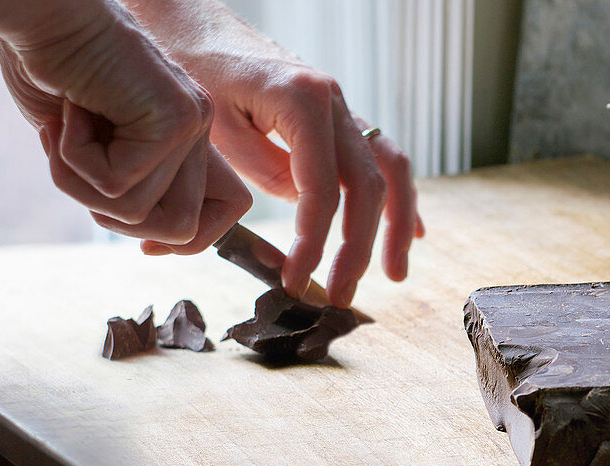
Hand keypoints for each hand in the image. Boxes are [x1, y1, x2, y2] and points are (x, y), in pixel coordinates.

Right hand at [0, 0, 251, 253]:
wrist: (34, 11)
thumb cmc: (47, 68)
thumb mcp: (88, 145)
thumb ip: (125, 188)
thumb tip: (154, 242)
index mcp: (186, 136)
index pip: (223, 213)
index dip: (178, 240)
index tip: (142, 243)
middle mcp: (198, 128)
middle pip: (183, 229)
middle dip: (116, 218)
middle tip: (75, 166)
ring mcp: (192, 122)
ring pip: (143, 214)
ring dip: (83, 186)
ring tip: (67, 129)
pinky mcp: (174, 118)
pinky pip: (118, 186)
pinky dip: (74, 160)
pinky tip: (71, 110)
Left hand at [122, 0, 424, 307]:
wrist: (196, 26)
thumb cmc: (196, 69)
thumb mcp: (215, 122)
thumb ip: (260, 167)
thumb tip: (302, 216)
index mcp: (303, 101)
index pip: (321, 190)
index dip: (313, 243)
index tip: (294, 279)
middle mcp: (335, 102)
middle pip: (366, 187)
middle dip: (357, 248)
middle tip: (340, 295)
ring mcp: (343, 109)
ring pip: (390, 171)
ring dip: (396, 226)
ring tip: (394, 274)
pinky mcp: (340, 120)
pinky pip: (382, 159)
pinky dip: (399, 199)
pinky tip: (414, 234)